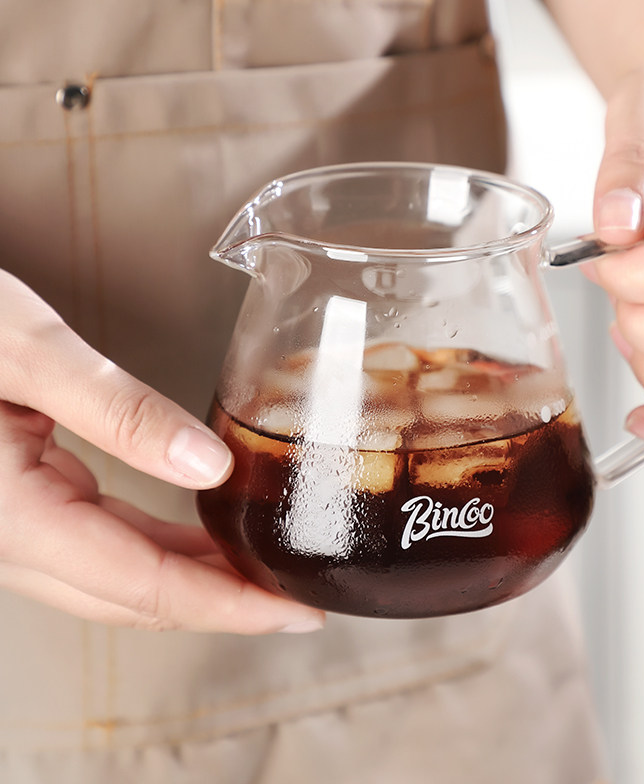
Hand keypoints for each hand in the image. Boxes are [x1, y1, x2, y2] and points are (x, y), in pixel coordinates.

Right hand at [0, 270, 323, 632]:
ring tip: (258, 572)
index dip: (225, 604)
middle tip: (295, 602)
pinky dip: (150, 548)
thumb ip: (119, 410)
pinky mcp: (12, 503)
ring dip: (188, 581)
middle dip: (219, 605)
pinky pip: (92, 544)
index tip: (291, 611)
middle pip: (130, 597)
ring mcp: (6, 527)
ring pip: (111, 578)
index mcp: (9, 514)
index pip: (140, 584)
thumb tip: (210, 463)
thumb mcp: (27, 351)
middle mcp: (5, 538)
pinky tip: (192, 535)